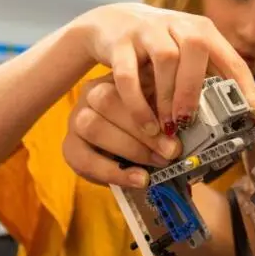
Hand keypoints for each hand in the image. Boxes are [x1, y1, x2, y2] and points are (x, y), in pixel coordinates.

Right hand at [62, 74, 182, 187]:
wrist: (135, 157)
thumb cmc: (154, 130)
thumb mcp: (163, 111)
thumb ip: (169, 109)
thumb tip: (184, 115)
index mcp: (119, 76)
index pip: (129, 79)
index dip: (151, 103)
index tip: (174, 125)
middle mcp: (92, 91)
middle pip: (106, 100)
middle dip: (142, 129)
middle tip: (171, 150)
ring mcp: (77, 117)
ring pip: (92, 126)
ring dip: (131, 148)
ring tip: (157, 163)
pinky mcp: (70, 145)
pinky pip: (85, 158)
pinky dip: (115, 172)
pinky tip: (139, 179)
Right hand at [73, 3, 254, 138]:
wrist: (111, 23)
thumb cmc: (158, 48)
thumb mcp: (186, 56)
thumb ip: (211, 79)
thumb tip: (247, 114)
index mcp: (201, 30)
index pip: (230, 58)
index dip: (246, 87)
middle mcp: (177, 24)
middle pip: (197, 48)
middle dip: (196, 89)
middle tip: (190, 122)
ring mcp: (147, 30)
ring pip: (165, 58)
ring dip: (169, 97)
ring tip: (169, 128)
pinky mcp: (119, 42)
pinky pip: (128, 73)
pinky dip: (138, 103)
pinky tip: (146, 124)